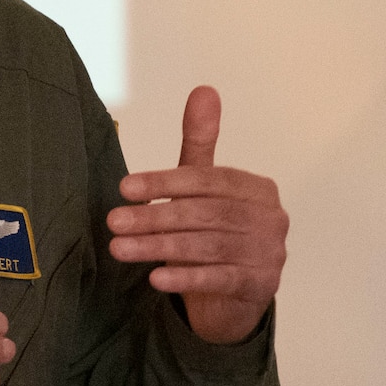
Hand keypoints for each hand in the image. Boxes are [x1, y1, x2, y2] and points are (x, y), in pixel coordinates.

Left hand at [106, 86, 287, 344]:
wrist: (234, 296)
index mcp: (259, 189)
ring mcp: (270, 254)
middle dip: (155, 217)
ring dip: (159, 248)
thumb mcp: (204, 185)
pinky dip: (186, 277)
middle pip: (206, 214)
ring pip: (208, 247)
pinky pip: (220, 279)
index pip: (208, 180)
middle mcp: (272, 219)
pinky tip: (155, 278)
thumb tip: (204, 90)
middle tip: (113, 221)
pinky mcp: (261, 286)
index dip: (165, 182)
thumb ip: (202, 142)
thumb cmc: (215, 230)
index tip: (123, 187)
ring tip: (120, 249)